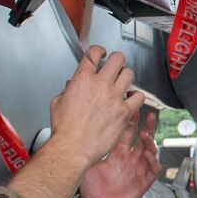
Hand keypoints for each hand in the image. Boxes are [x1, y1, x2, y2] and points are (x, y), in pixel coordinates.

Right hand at [49, 45, 145, 166]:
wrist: (73, 147)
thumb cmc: (64, 129)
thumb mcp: (57, 103)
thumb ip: (67, 91)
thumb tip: (71, 87)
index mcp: (82, 79)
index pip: (93, 53)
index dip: (98, 51)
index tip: (101, 53)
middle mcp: (100, 84)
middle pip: (117, 59)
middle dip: (116, 60)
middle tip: (115, 65)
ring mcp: (114, 97)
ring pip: (129, 74)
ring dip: (126, 76)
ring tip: (124, 81)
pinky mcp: (124, 111)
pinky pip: (139, 97)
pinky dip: (137, 96)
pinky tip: (132, 99)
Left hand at [78, 109, 159, 197]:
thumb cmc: (91, 190)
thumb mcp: (88, 164)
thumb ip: (89, 148)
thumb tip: (81, 130)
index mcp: (117, 153)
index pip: (126, 133)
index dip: (130, 121)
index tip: (130, 107)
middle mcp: (129, 159)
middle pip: (141, 138)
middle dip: (146, 126)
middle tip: (148, 114)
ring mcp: (137, 169)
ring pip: (150, 151)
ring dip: (150, 141)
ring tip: (146, 134)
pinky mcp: (144, 182)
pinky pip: (153, 169)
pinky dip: (153, 160)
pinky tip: (150, 154)